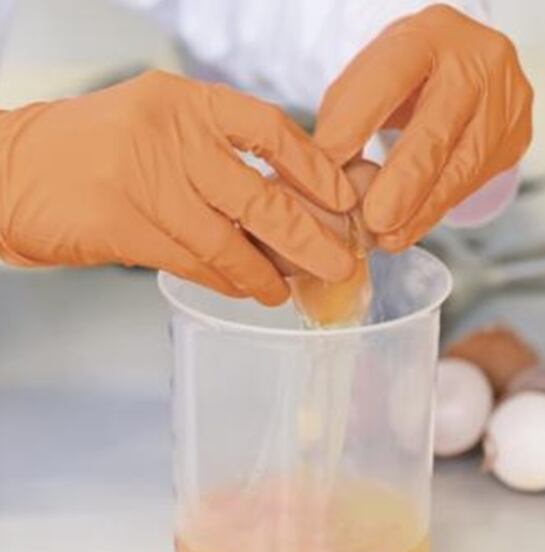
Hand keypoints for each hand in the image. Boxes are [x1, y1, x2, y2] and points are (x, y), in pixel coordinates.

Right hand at [0, 70, 358, 304]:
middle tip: (340, 264)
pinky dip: (224, 280)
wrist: (10, 170)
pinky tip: (244, 289)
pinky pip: (192, 262)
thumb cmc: (98, 152)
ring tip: (286, 291)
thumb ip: (218, 153)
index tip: (346, 199)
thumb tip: (294, 202)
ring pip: (228, 242)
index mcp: (186, 101)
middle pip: (261, 199)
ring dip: (265, 274)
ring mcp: (144, 179)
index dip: (316, 169)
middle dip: (309, 240)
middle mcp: (170, 134)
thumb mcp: (159, 127)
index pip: (270, 129)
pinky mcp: (122, 224)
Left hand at [314, 4, 532, 251]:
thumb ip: (349, 113)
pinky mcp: (515, 139)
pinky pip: (474, 182)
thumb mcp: (372, 72)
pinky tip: (413, 225)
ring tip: (388, 237)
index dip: (357, 122)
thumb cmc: (411, 72)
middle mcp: (478, 63)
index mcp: (432, 34)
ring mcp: (505, 102)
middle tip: (374, 219)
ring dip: (421, 209)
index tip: (326, 162)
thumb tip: (332, 172)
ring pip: (462, 167)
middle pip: (437, 130)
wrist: (467, 65)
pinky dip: (438, 207)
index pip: (390, 77)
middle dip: (402, 183)